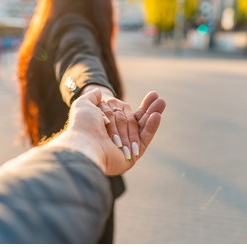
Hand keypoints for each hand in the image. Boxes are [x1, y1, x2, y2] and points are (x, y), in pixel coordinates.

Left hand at [49, 88, 165, 175]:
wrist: (84, 143)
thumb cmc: (83, 125)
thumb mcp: (84, 105)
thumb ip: (92, 97)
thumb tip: (98, 91)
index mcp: (108, 127)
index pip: (126, 114)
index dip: (138, 104)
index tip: (153, 94)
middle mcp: (117, 137)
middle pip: (136, 120)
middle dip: (148, 108)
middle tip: (159, 98)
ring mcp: (125, 147)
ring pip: (142, 128)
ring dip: (152, 114)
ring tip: (162, 102)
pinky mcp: (132, 156)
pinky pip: (144, 139)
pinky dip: (151, 127)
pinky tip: (157, 115)